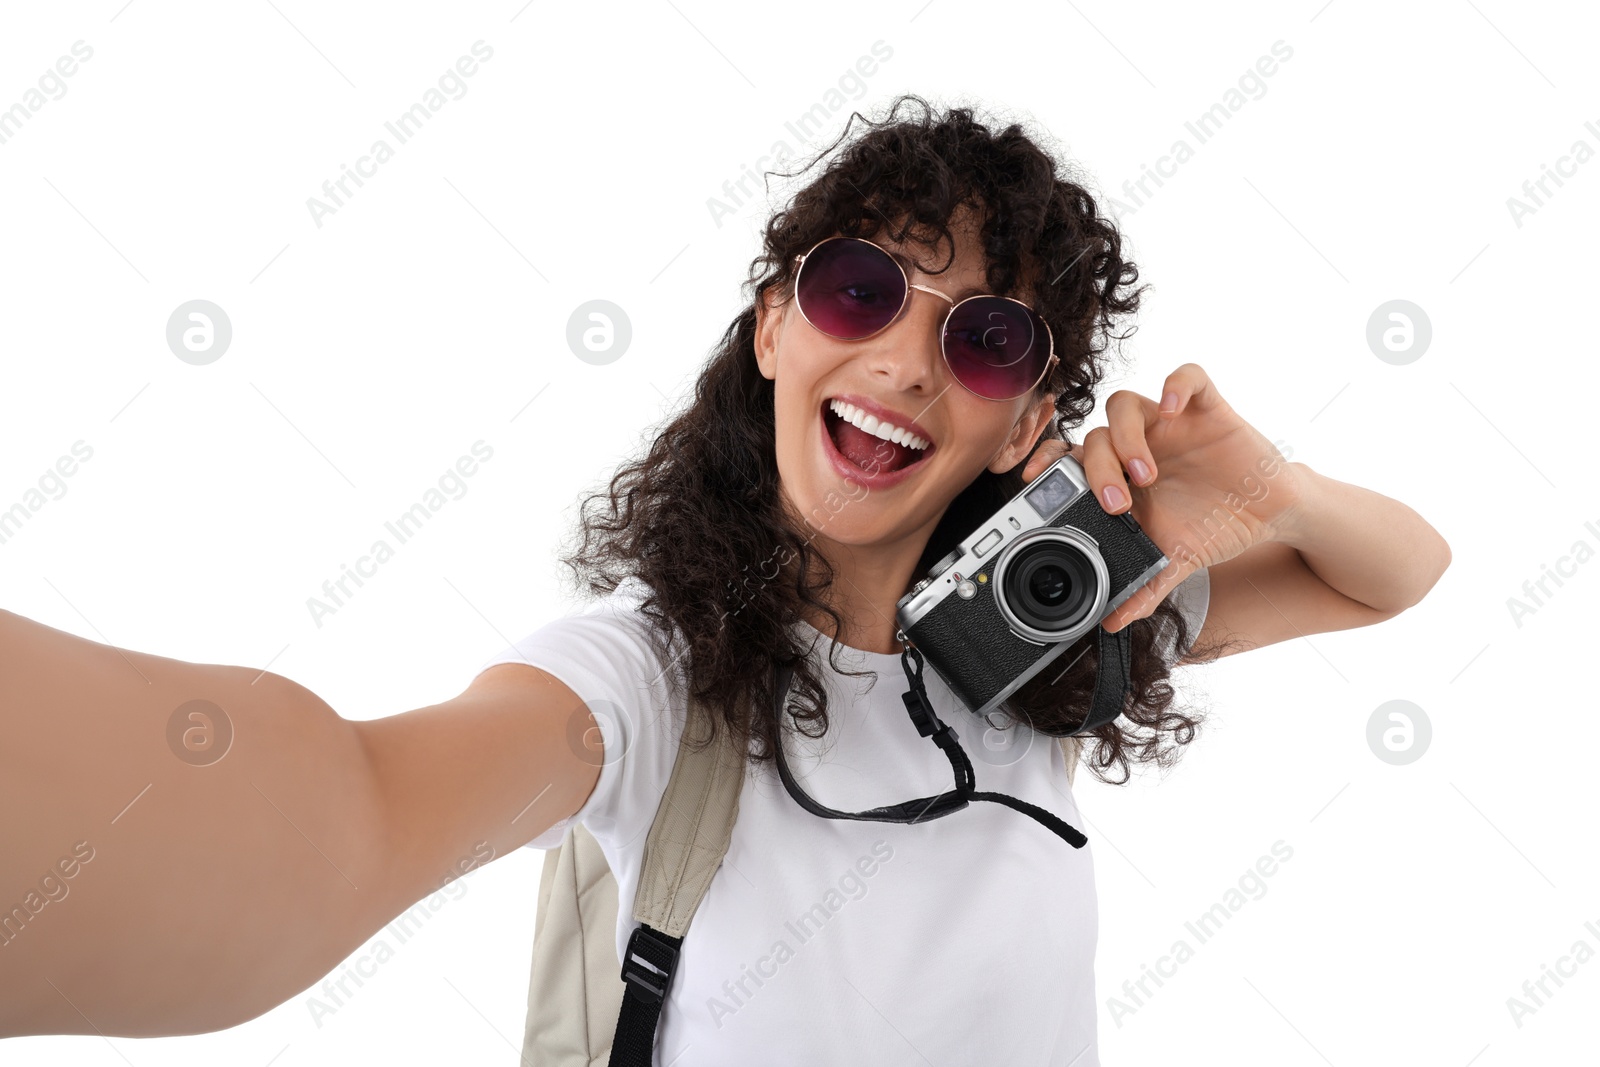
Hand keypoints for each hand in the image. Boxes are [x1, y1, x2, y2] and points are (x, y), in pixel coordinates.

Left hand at [1021, 363, 1302, 632]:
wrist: (1269, 514)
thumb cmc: (1214, 526)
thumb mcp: (1175, 562)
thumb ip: (1144, 588)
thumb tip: (1114, 623)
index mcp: (1119, 476)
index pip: (1068, 456)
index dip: (1045, 461)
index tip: (1031, 482)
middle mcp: (1137, 445)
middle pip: (1094, 436)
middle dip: (1097, 470)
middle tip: (1116, 505)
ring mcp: (1169, 424)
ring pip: (1125, 404)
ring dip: (1127, 438)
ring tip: (1145, 474)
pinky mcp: (1207, 409)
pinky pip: (1187, 376)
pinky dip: (1176, 385)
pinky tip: (1174, 409)